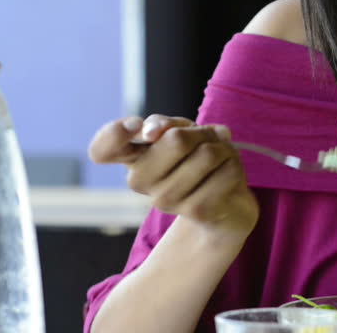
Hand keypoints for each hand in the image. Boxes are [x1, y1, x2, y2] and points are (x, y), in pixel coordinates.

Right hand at [88, 114, 258, 240]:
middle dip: (202, 133)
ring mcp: (165, 200)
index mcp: (133, 157)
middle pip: (175, 139)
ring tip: (220, 159)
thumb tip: (157, 130)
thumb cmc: (198, 159)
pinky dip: (234, 166)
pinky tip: (227, 175)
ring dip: (224, 150)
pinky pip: (226, 172)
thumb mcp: (184, 132)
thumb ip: (169, 125)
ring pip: (207, 154)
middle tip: (207, 141)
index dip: (114, 133)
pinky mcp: (196, 211)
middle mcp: (140, 181)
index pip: (102, 149)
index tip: (137, 127)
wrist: (225, 203)